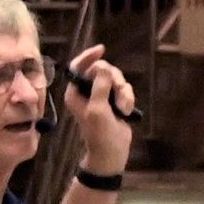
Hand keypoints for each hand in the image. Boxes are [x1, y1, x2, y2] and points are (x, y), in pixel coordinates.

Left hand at [60, 44, 138, 173]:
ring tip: (123, 108)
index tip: (102, 50)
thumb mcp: (98, 109)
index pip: (78, 66)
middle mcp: (86, 90)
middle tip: (119, 91)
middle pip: (102, 69)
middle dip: (114, 80)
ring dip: (123, 92)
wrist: (112, 152)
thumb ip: (100, 86)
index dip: (89, 57)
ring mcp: (101, 95)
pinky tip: (126, 111)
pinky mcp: (114, 100)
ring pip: (115, 78)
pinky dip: (127, 98)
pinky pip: (124, 88)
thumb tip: (104, 66)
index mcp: (75, 92)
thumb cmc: (99, 133)